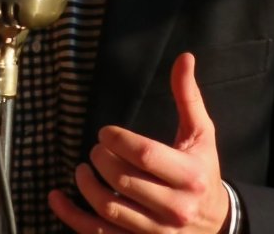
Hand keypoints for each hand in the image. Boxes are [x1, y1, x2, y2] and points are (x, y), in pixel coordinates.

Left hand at [48, 53, 230, 232]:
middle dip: (100, 159)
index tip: (105, 133)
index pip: (145, 155)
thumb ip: (188, 97)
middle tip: (95, 149)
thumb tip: (184, 57)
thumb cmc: (203, 171)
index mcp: (190, 176)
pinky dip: (71, 217)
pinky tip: (56, 198)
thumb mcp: (202, 134)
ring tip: (82, 169)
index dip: (117, 140)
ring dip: (86, 185)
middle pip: (123, 181)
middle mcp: (174, 208)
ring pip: (109, 209)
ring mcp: (156, 232)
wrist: (217, 223)